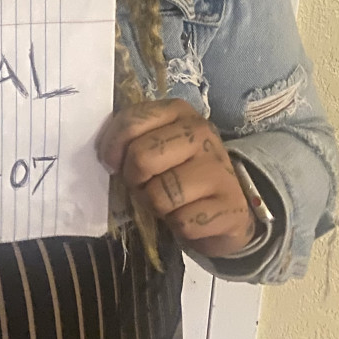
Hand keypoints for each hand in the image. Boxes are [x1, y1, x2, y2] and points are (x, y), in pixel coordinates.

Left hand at [97, 98, 256, 257]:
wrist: (227, 206)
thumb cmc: (180, 172)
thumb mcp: (157, 145)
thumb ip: (132, 139)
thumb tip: (107, 156)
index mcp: (179, 111)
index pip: (131, 121)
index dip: (112, 147)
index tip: (114, 163)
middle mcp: (201, 133)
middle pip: (142, 157)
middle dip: (134, 179)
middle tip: (143, 185)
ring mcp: (219, 170)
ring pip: (160, 195)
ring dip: (155, 206)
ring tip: (167, 202)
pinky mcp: (230, 208)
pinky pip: (182, 223)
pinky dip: (178, 227)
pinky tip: (188, 216)